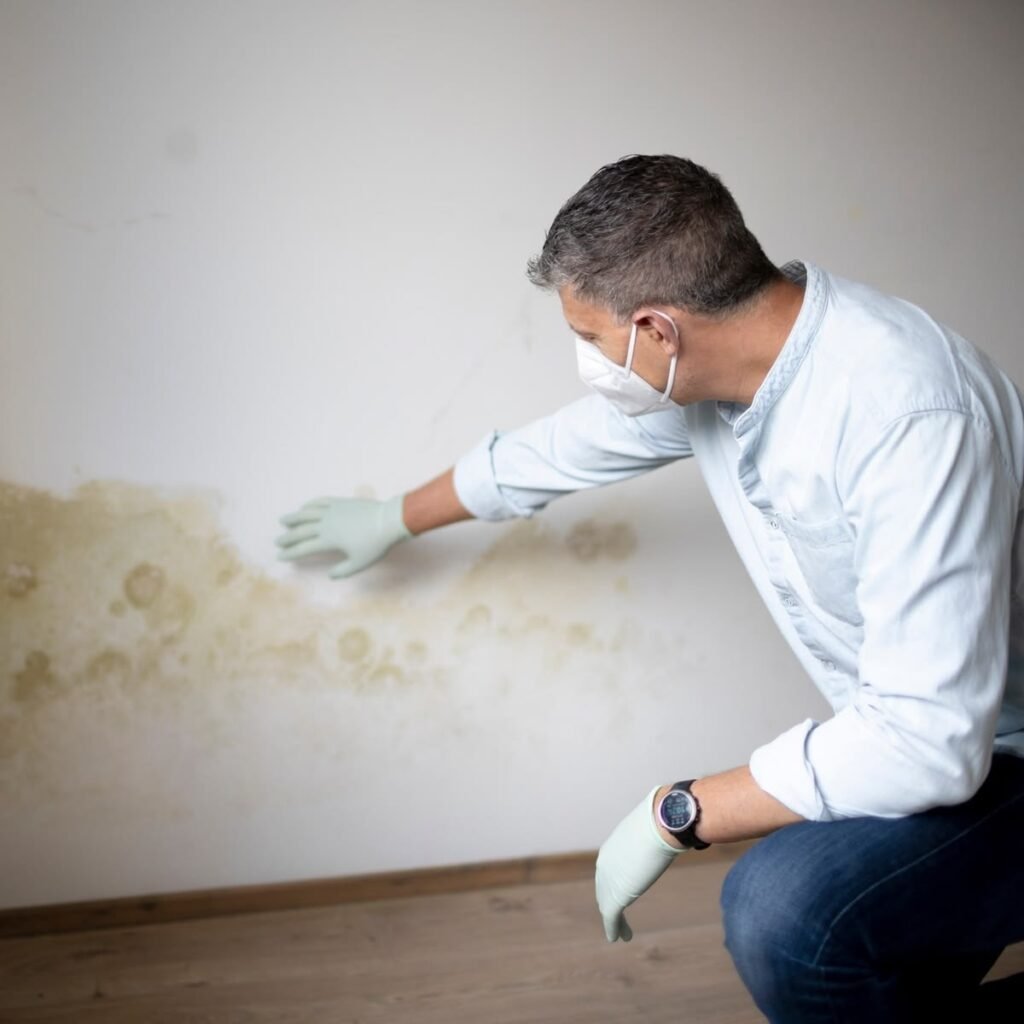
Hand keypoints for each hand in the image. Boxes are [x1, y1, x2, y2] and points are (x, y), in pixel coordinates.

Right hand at [275, 495, 410, 578]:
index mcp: (329, 540)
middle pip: (302, 530)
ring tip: (283, 521)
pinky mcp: (341, 502)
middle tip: (277, 542)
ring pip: (307, 513)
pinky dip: (310, 505)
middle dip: (288, 537)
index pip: (304, 548)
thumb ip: (343, 571)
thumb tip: (330, 575)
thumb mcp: (360, 563)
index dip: (291, 553)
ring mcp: (333, 511)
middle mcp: (326, 524)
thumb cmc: (375, 544)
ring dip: (294, 518)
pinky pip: (321, 502)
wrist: (389, 520)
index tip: (280, 556)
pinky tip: (304, 507)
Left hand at [595, 786, 681, 942]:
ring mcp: (608, 880)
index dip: (614, 881)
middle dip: (608, 900)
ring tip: (619, 932)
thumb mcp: (659, 825)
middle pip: (604, 887)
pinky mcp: (615, 896)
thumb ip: (663, 831)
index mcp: (613, 846)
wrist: (661, 824)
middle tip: (615, 915)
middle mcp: (605, 863)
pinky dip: (614, 928)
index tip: (621, 890)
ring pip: (607, 903)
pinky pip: (611, 917)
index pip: (610, 868)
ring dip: (613, 918)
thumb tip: (682, 825)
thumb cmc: (664, 820)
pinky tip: (617, 937)